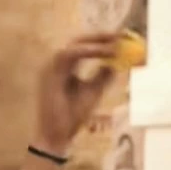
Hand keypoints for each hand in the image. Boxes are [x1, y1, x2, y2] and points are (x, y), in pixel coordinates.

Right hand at [33, 32, 120, 156]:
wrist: (56, 135)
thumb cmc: (72, 117)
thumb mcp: (93, 92)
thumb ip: (102, 76)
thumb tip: (117, 61)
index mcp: (65, 68)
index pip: (83, 47)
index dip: (101, 40)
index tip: (121, 37)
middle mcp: (55, 64)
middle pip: (78, 41)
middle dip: (100, 36)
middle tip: (120, 35)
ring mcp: (50, 66)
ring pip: (74, 44)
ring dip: (96, 42)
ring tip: (115, 43)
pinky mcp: (49, 72)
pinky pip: (70, 54)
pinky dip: (88, 50)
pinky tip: (104, 52)